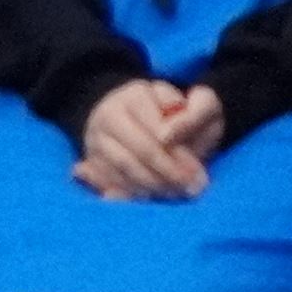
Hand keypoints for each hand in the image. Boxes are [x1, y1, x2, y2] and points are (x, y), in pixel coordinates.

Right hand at [77, 79, 224, 200]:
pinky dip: (129, 192)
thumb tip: (167, 137)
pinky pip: (106, 179)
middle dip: (165, 173)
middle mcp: (108, 114)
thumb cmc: (183, 113)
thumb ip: (194, 114)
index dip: (178, 155)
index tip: (197, 173)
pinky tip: (150, 196)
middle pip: (135, 150)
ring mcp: (95, 136)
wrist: (153, 118)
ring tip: (174, 194)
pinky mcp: (90, 157)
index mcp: (135, 95)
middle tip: (189, 190)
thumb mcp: (201, 104)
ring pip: (120, 167)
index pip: (154, 129)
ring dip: (150, 185)